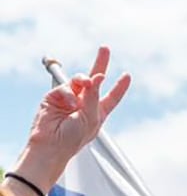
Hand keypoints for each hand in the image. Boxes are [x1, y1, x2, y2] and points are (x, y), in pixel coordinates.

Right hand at [19, 46, 131, 178]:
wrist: (50, 146)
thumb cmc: (73, 138)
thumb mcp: (91, 118)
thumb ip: (94, 97)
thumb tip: (97, 77)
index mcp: (98, 111)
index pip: (112, 96)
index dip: (120, 86)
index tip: (127, 75)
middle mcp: (85, 102)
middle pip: (94, 79)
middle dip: (100, 63)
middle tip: (105, 48)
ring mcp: (70, 98)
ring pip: (80, 80)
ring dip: (84, 79)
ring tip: (84, 84)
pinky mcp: (54, 96)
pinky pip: (65, 88)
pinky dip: (69, 93)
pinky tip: (69, 103)